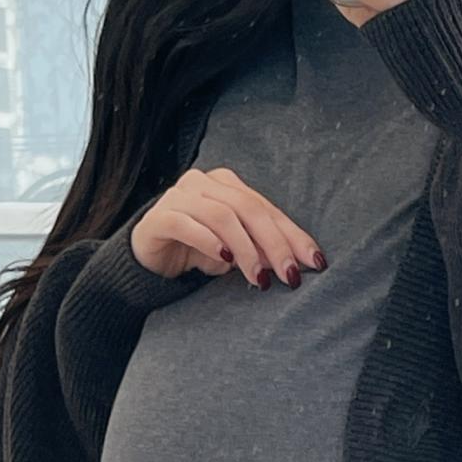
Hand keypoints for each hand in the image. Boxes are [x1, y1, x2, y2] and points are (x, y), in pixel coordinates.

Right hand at [130, 166, 325, 288]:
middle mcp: (205, 182)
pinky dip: (210, 242)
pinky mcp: (160, 216)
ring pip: (223, 216)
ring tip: (260, 279)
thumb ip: (259, 250)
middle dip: (275, 244)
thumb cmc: (194, 251)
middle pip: (249, 209)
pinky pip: (189, 224)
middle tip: (291, 275)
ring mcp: (181, 195)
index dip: (293, 235)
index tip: (315, 262)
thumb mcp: (233, 252)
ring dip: (246, 249)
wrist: (146, 258)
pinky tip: (225, 260)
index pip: (267, 209)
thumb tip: (294, 266)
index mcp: (228, 185)